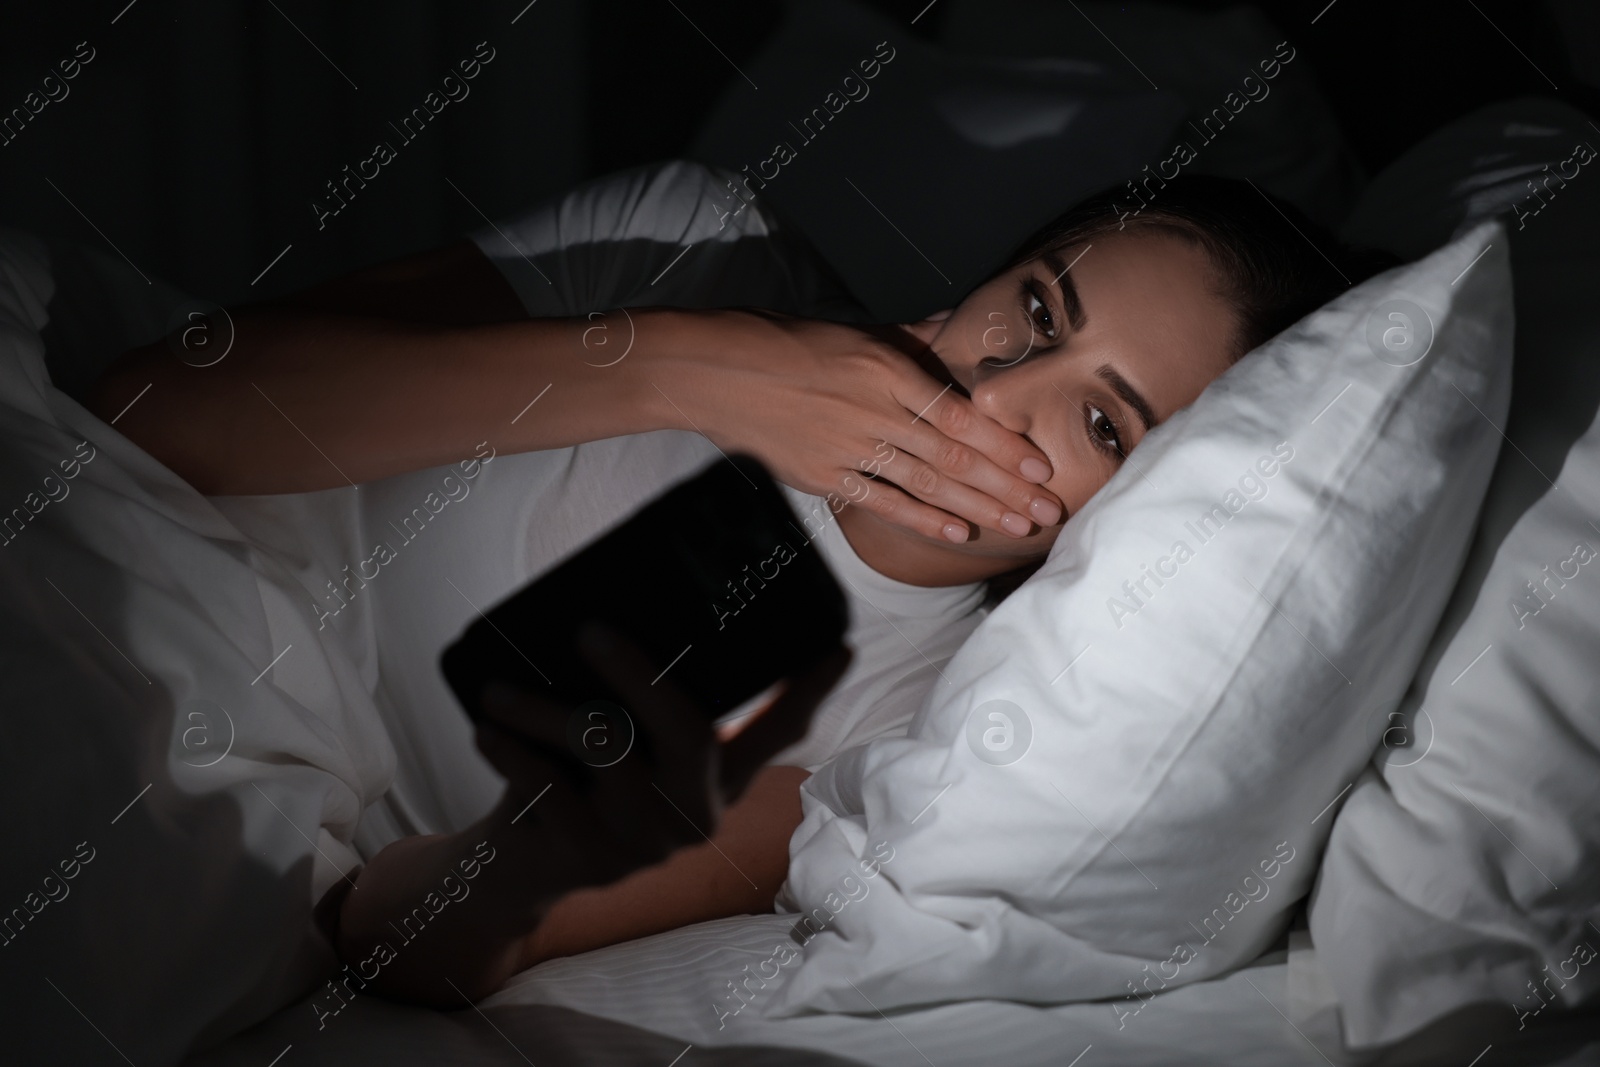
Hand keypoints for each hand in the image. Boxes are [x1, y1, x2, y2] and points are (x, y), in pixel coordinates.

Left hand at [472, 624, 849, 897]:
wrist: (519, 872)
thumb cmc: (577, 782)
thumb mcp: (626, 748)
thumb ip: (640, 703)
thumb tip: (620, 604)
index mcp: (719, 782)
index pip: (780, 736)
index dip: (809, 689)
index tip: (839, 645)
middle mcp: (696, 813)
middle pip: (689, 732)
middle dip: (638, 673)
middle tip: (591, 629)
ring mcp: (645, 841)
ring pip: (601, 749)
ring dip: (540, 710)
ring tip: (499, 689)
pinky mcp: (589, 858)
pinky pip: (547, 785)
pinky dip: (511, 751)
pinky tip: (488, 729)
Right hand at [663, 309, 1061, 542]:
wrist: (719, 371)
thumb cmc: (789, 343)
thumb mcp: (856, 330)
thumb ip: (911, 336)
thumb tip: (956, 325)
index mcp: (887, 369)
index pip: (961, 414)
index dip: (1005, 445)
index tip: (1041, 467)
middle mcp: (874, 409)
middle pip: (955, 456)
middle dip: (1007, 488)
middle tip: (1049, 512)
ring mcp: (848, 446)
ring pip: (927, 484)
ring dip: (978, 509)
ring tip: (1019, 528)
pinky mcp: (824, 475)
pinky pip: (883, 502)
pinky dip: (923, 519)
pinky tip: (958, 533)